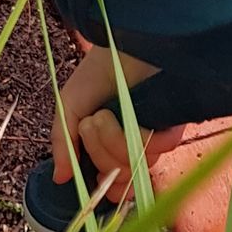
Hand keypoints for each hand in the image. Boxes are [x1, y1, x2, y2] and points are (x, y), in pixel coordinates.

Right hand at [51, 45, 184, 189]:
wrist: (123, 42)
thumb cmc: (99, 70)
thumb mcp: (70, 106)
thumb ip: (63, 142)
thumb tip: (60, 179)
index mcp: (111, 145)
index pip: (114, 184)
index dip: (105, 189)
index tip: (93, 182)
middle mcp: (134, 145)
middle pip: (118, 177)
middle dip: (99, 154)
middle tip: (90, 123)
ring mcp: (153, 136)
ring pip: (133, 164)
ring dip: (112, 142)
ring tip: (102, 114)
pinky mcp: (172, 125)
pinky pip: (154, 148)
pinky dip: (134, 136)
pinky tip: (126, 115)